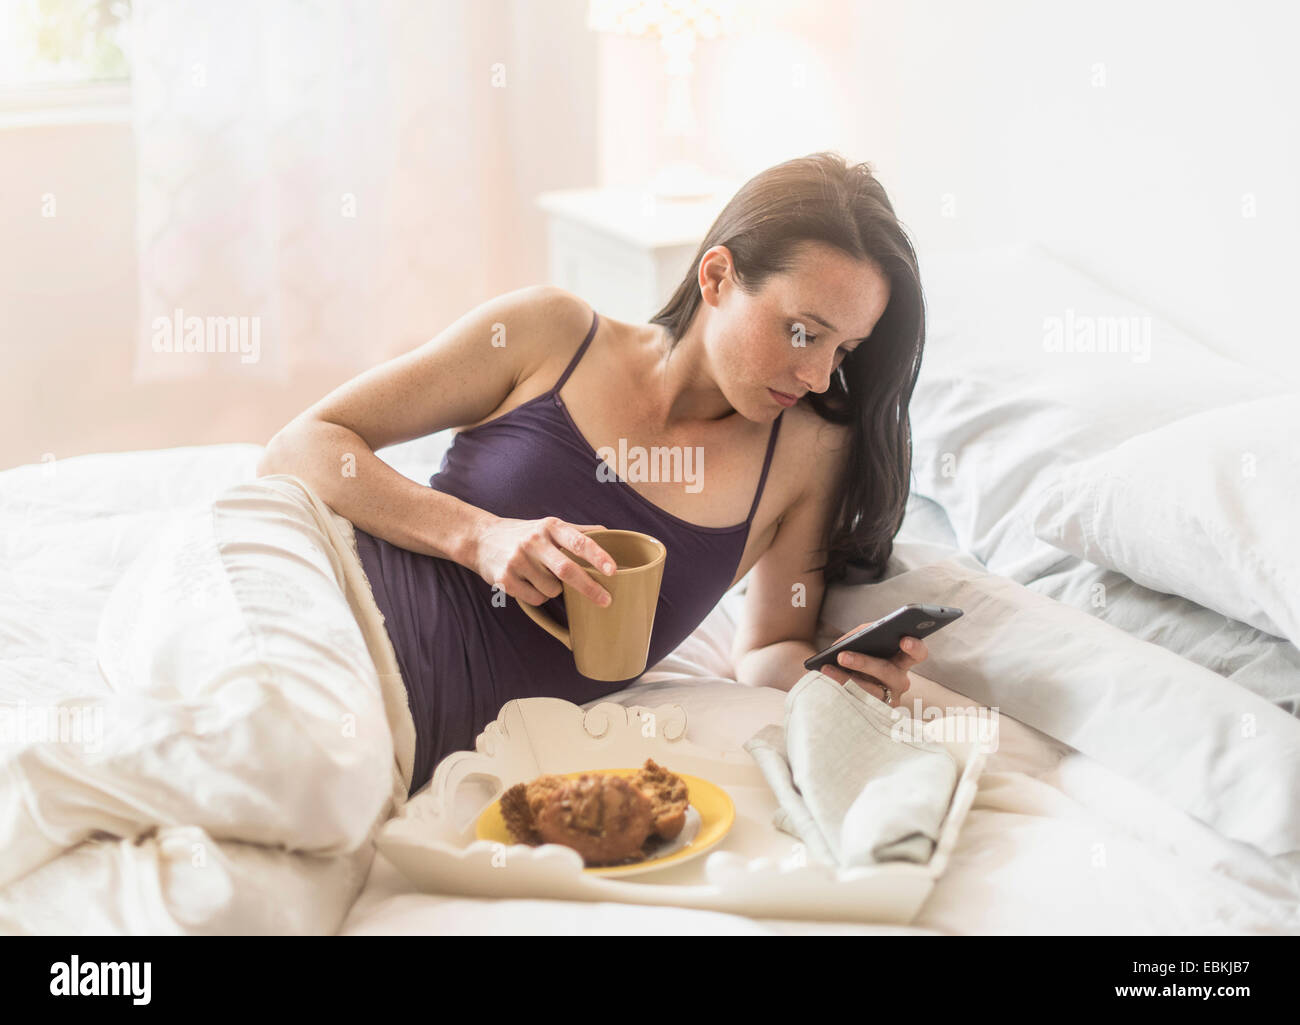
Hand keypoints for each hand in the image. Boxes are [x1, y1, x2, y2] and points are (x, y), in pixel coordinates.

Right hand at [471, 515, 617, 607]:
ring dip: (556, 591)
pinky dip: (539, 596)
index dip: (598, 556)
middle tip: (606, 600)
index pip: (578, 541)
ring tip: (543, 577)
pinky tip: (529, 583)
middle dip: (589, 588)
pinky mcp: (505, 579)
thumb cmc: (525, 534)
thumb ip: (579, 531)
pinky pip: (535, 599)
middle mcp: (533, 541)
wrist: (481, 538)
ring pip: (552, 590)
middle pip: (567, 570)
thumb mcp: (549, 526)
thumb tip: (610, 533)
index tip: (613, 570)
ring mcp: (517, 561)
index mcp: (550, 527)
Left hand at [817, 623, 927, 706]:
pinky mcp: (875, 714)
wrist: (843, 675)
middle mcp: (900, 681)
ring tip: (826, 668)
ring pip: (870, 691)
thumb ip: (863, 635)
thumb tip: (856, 638)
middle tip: (842, 656)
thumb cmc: (859, 653)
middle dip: (864, 663)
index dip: (914, 647)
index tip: (903, 640)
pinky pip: (858, 703)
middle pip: (888, 672)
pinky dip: (840, 690)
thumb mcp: (863, 642)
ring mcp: (889, 700)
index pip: (918, 653)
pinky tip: (826, 680)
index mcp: (903, 660)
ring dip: (845, 679)